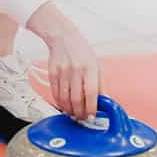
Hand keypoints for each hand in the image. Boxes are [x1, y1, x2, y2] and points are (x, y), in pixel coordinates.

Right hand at [25, 2, 101, 119]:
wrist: (64, 38)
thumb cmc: (83, 53)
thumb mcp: (97, 66)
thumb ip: (101, 85)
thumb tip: (105, 102)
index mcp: (90, 67)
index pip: (91, 92)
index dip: (92, 107)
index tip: (92, 115)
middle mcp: (76, 69)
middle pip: (76, 98)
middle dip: (80, 112)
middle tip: (83, 117)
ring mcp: (62, 71)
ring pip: (64, 98)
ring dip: (69, 110)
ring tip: (74, 113)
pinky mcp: (52, 73)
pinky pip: (55, 93)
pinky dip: (60, 103)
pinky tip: (65, 105)